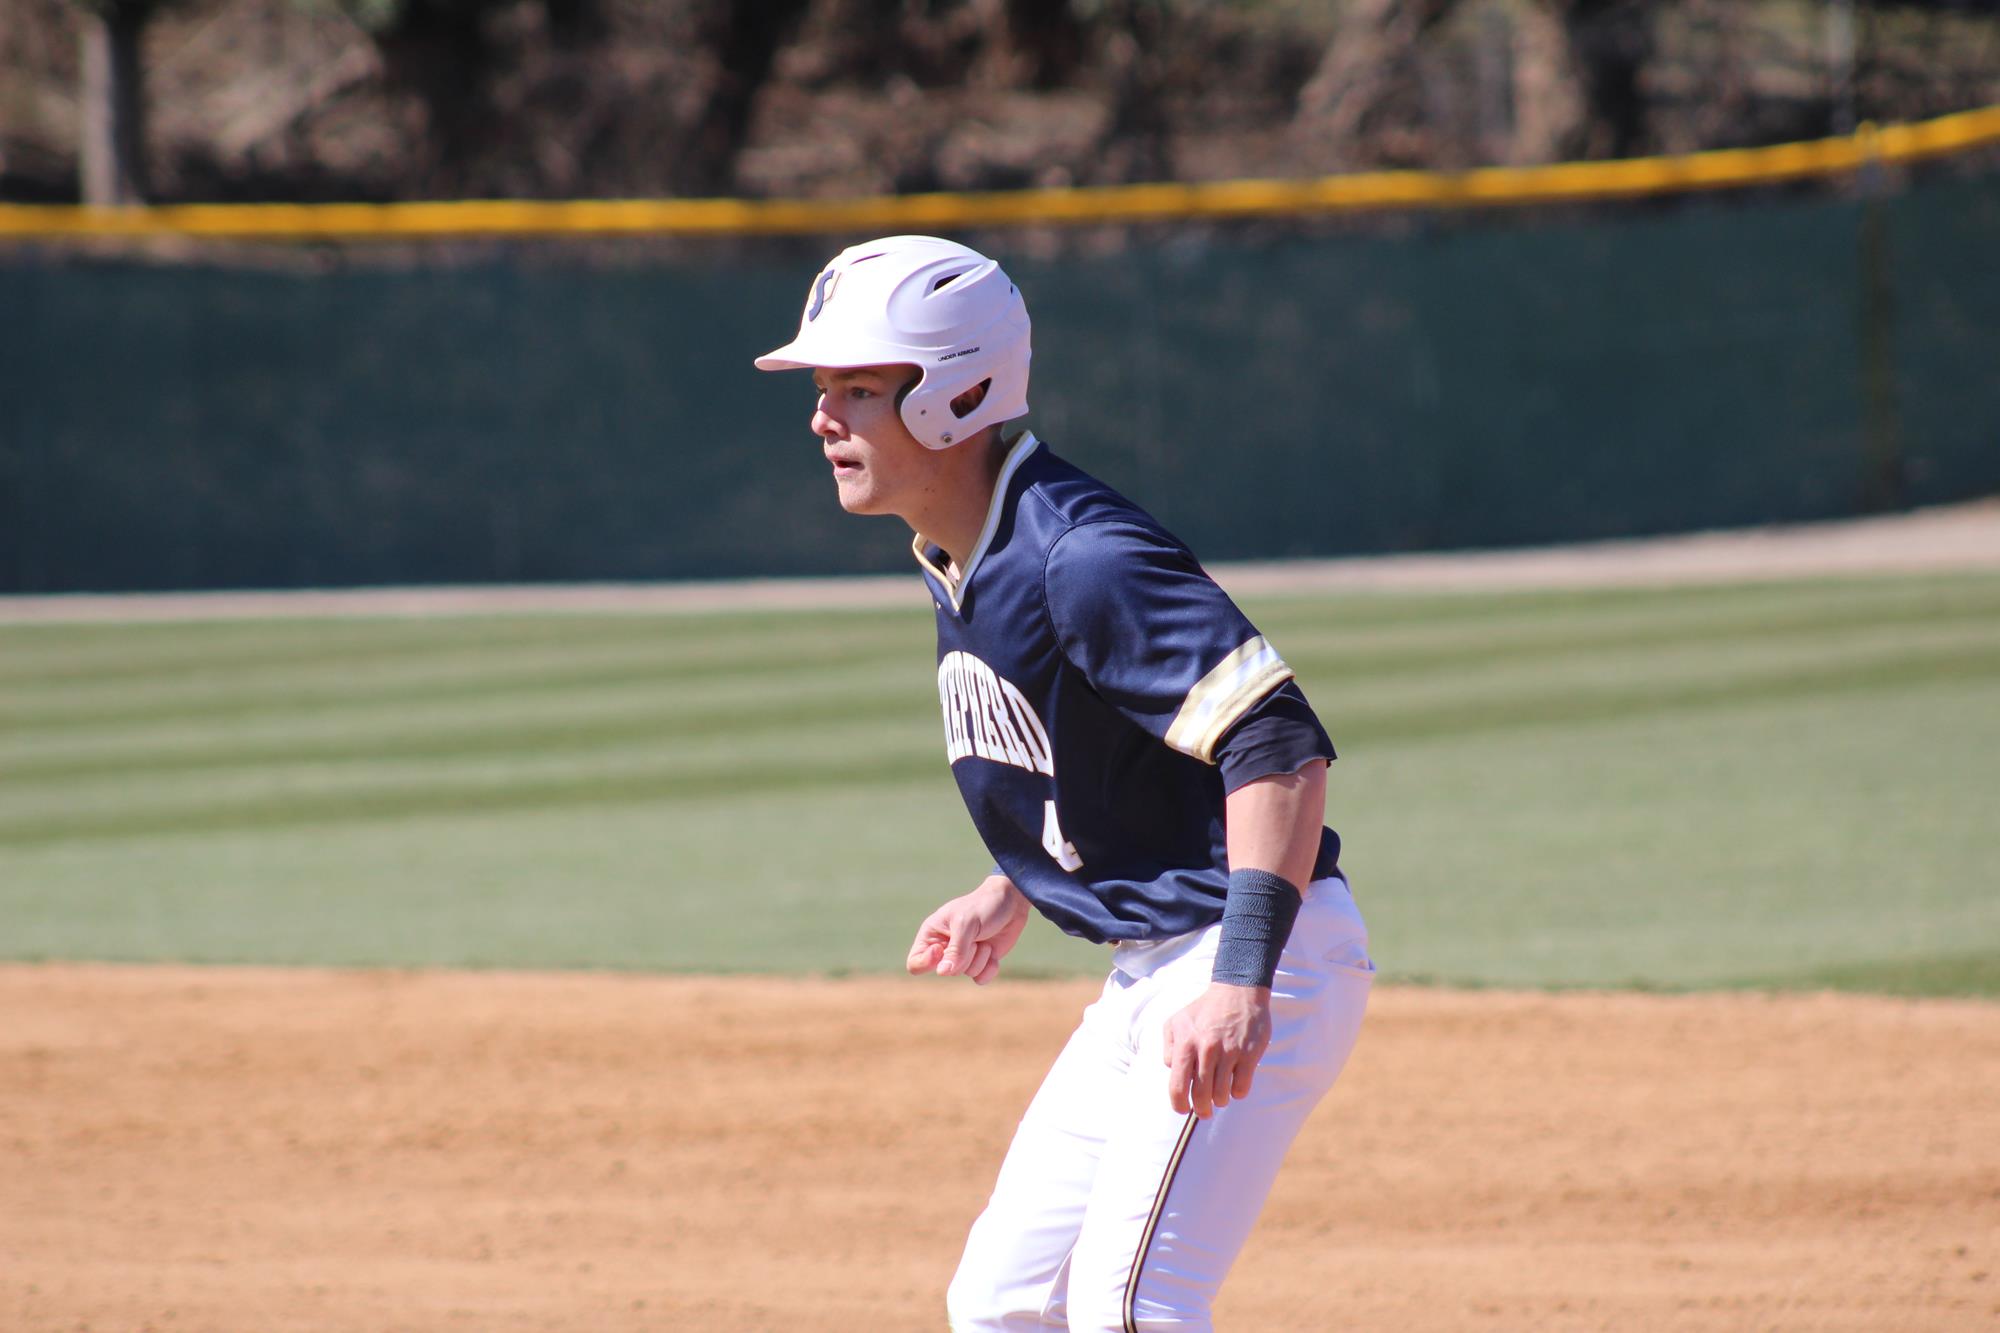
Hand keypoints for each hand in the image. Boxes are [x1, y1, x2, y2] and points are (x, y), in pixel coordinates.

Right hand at [905, 875, 1031, 985]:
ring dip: (980, 958)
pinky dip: (989, 968)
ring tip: (984, 939)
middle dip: (964, 956)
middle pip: (945, 971)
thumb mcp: (966, 923)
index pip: (915, 962)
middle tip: (974, 938)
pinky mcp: (980, 962)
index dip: (927, 962)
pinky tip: (993, 953)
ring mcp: (963, 956)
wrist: (1012, 902)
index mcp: (931, 934)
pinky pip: (980, 979)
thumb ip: (955, 950)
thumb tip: (942, 973)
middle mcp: (944, 948)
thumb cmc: (983, 906)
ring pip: (965, 974)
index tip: (941, 949)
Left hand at [1163, 982, 1272, 1117]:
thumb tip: (1171, 1069)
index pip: (1177, 1086)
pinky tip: (1235, 1084)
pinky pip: (1242, 1088)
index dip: (1179, 1105)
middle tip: (1204, 1110)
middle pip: (1201, 1096)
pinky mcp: (1249, 1054)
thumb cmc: (1204, 1009)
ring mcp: (1229, 1052)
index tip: (1183, 1109)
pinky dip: (1238, 1093)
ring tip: (1220, 1095)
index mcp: (1185, 1044)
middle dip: (1202, 1110)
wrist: (1237, 992)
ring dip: (1220, 1100)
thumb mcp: (1176, 1021)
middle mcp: (1206, 1050)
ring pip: (1222, 1095)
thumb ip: (1168, 1046)